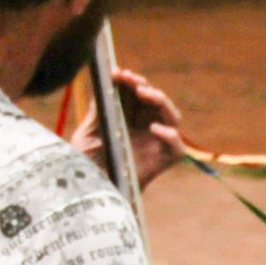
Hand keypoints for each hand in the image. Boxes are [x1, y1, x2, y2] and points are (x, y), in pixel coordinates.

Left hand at [70, 67, 188, 190]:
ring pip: (171, 117)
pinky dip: (170, 136)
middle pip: (155, 101)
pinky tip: (154, 129)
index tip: (116, 72)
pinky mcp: (164, 161)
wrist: (93, 191)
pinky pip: (177, 146)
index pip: (136, 94)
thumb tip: (104, 82)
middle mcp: (145, 128)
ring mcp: (156, 144)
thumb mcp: (88, 132)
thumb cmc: (88, 164)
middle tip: (131, 80)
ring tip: (144, 93)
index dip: (129, 81)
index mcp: (128, 119)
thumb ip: (99, 109)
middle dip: (144, 86)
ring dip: (160, 101)